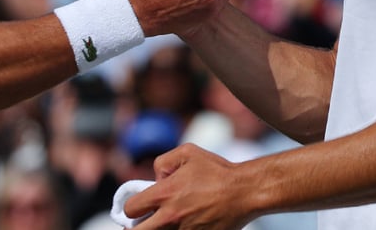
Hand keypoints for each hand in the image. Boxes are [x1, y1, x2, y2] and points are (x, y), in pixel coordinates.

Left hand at [125, 144, 254, 229]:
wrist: (245, 192)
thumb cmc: (217, 171)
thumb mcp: (187, 152)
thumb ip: (162, 163)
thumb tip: (155, 180)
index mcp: (164, 194)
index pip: (130, 209)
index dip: (132, 207)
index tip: (141, 206)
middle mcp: (170, 217)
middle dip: (136, 228)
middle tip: (144, 222)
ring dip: (158, 229)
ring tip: (166, 222)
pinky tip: (183, 225)